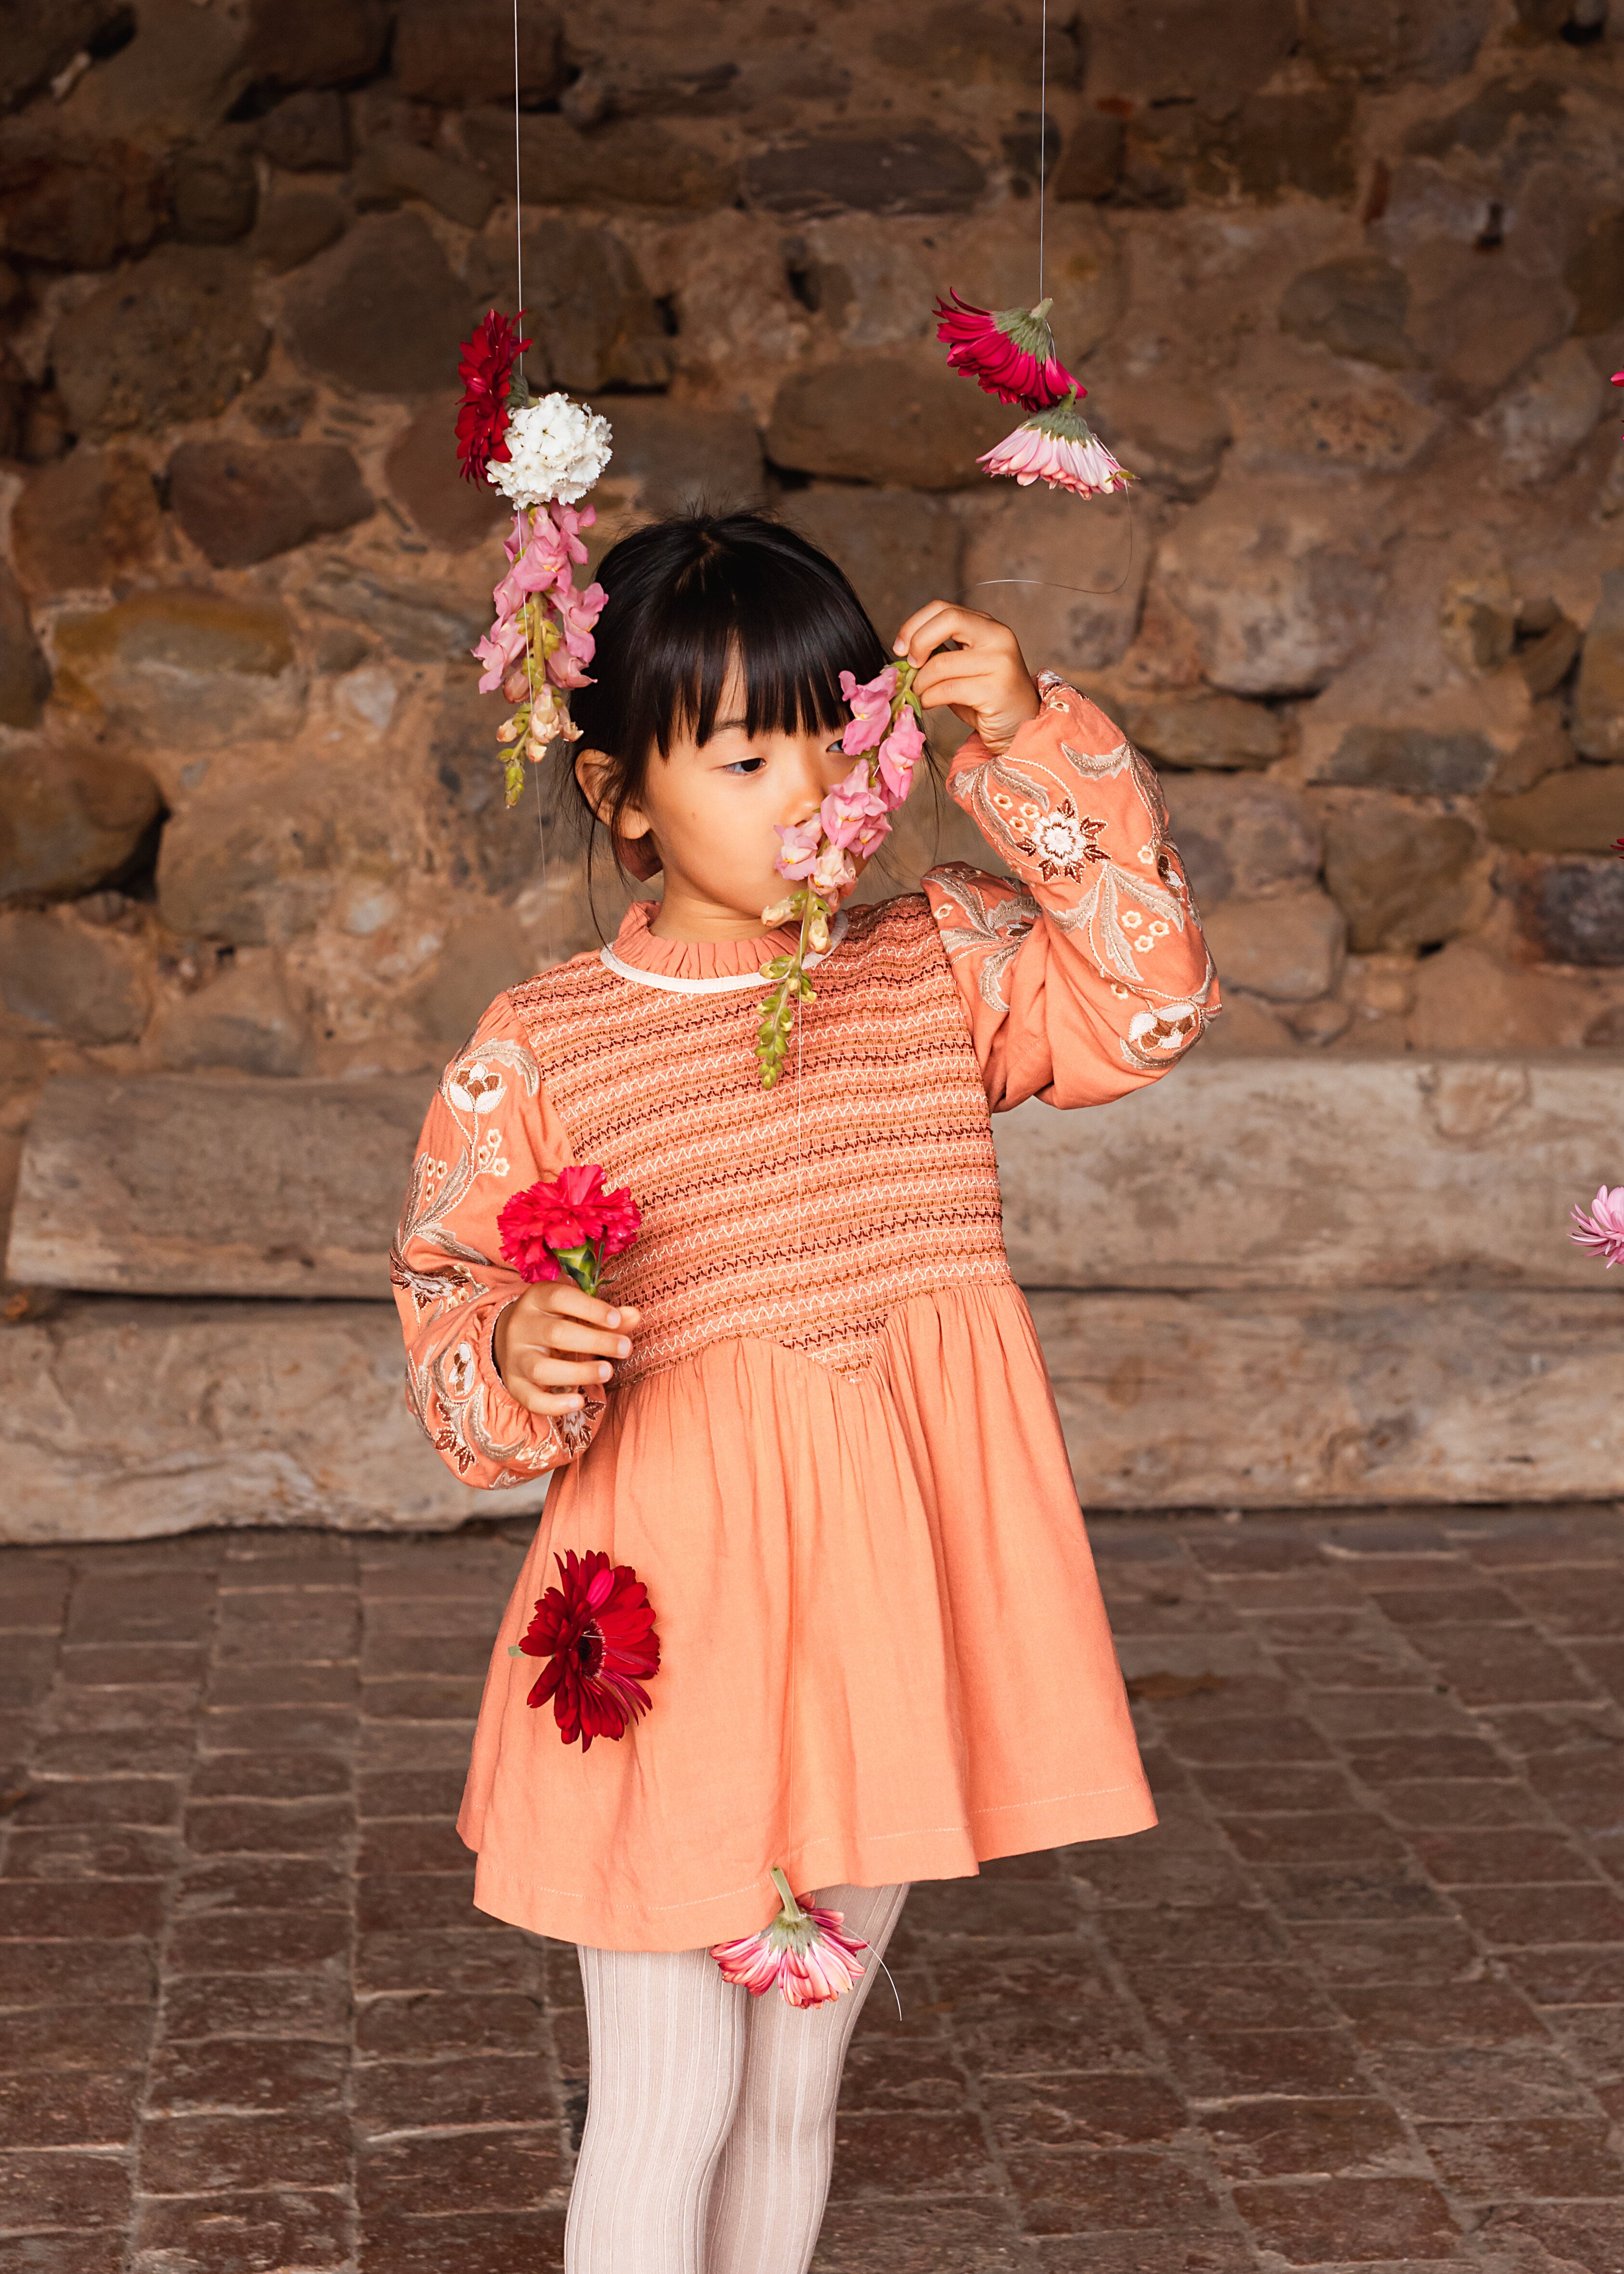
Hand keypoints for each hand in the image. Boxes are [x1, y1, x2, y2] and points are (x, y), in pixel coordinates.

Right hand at [493, 1282, 641, 1416]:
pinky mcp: (514, 1385)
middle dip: (594, 1342)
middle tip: (625, 1348)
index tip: (616, 1320)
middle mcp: (522, 1326)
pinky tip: (579, 1402)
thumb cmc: (554, 1321)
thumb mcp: (575, 1311)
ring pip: (542, 1369)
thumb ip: (605, 1316)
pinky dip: (554, 1404)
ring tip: (607, 1371)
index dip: (590, 1308)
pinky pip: (531, 1399)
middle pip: (556, 1334)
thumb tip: (634, 1316)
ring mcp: (515, 1357)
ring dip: (578, 1372)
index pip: (560, 1298)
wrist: (509, 1339)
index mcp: (537, 1299)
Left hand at [893, 601, 1039, 755]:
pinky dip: (929, 697)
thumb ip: (941, 653)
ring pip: (941, 663)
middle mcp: (998, 637)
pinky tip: (928, 703)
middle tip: (909, 666)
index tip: (900, 648)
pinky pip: (947, 689)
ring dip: (920, 682)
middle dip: (918, 642)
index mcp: (988, 626)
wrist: (1020, 726)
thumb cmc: (986, 698)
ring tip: (919, 692)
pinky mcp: (995, 690)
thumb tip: (904, 652)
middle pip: (948, 619)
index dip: (915, 624)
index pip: (944, 608)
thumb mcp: (964, 667)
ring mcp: (1000, 662)